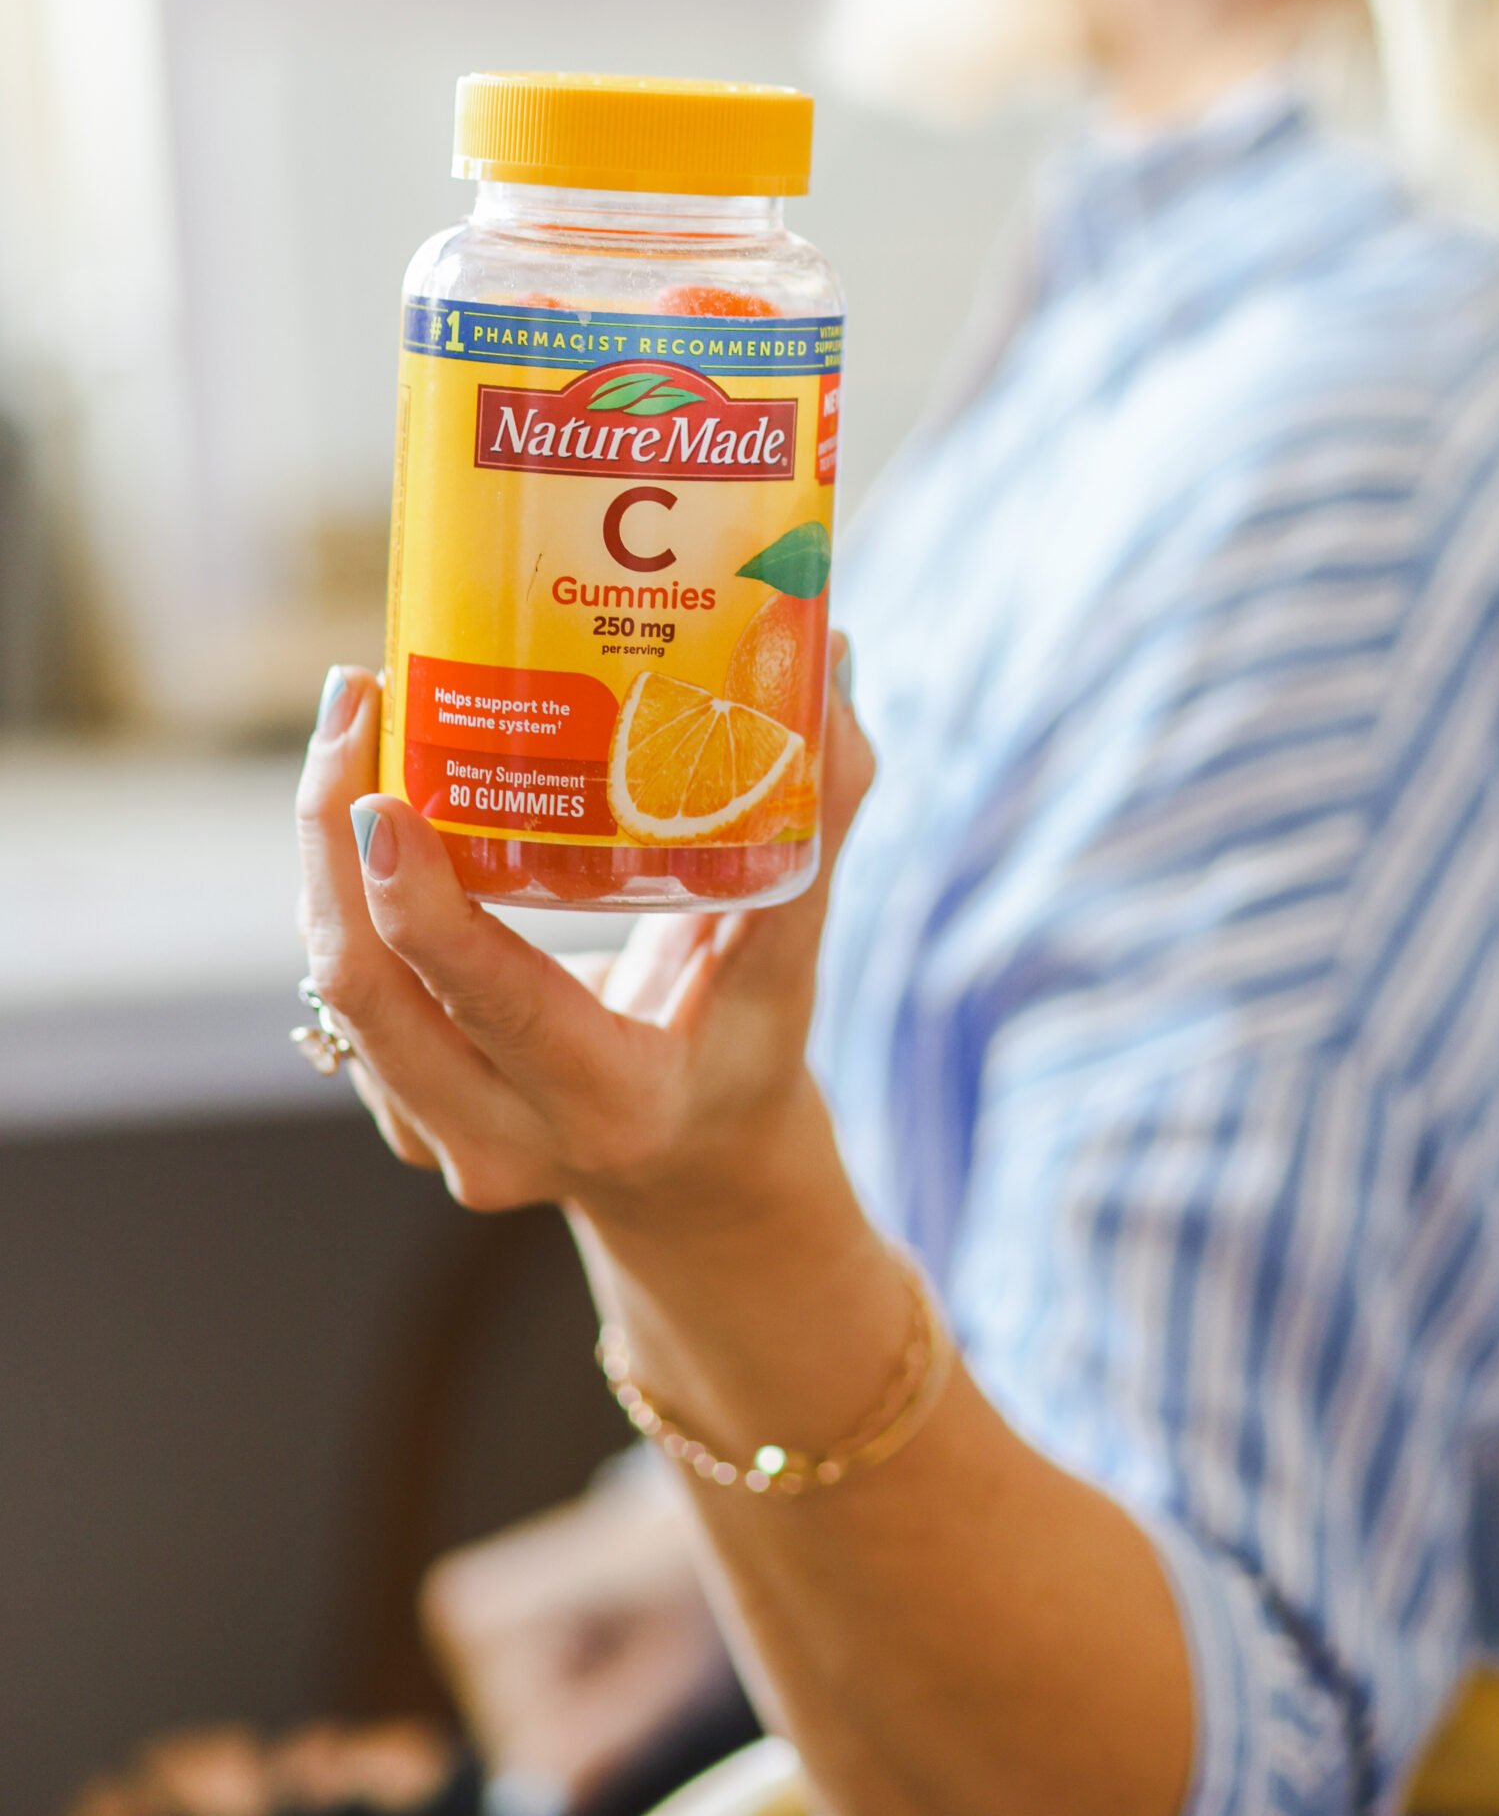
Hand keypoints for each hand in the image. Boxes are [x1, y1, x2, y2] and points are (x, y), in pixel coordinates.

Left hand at [294, 647, 873, 1232]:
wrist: (696, 1177)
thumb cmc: (746, 1048)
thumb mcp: (791, 958)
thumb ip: (816, 819)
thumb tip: (835, 663)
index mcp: (614, 1101)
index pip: (491, 1002)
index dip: (422, 903)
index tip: (388, 794)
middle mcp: (505, 1136)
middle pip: (367, 989)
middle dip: (333, 837)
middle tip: (360, 695)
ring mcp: (440, 1135)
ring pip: (337, 987)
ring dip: (319, 850)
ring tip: (351, 716)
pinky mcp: (401, 1110)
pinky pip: (343, 990)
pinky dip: (337, 887)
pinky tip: (360, 789)